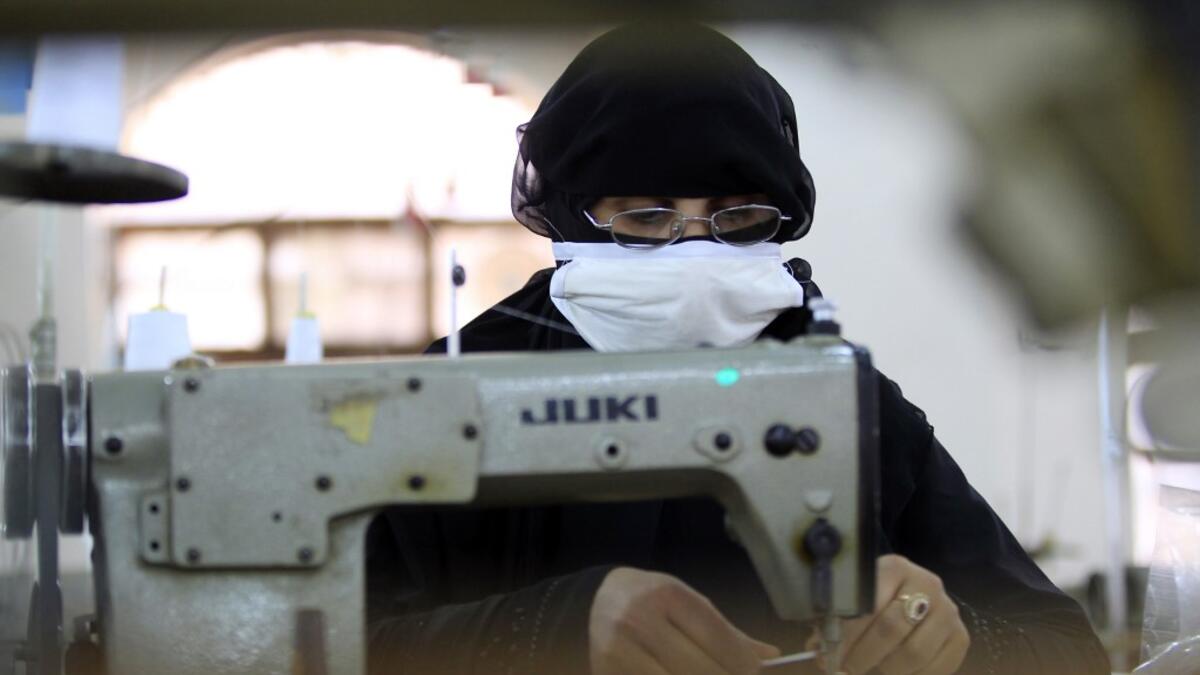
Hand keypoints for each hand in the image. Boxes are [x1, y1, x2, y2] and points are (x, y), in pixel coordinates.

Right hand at [589, 567, 780, 673]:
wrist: (594, 602)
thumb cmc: (651, 602)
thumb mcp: (686, 603)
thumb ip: (726, 633)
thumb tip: (770, 656)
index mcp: (666, 595)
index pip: (715, 636)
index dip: (742, 662)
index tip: (755, 673)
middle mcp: (640, 620)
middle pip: (699, 669)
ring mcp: (619, 650)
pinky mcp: (607, 671)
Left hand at [837, 554, 968, 674]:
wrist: (914, 598)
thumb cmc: (877, 601)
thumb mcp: (857, 602)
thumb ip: (837, 624)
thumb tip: (823, 656)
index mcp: (895, 568)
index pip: (868, 605)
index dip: (847, 637)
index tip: (831, 657)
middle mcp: (927, 584)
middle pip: (891, 630)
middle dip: (863, 656)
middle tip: (848, 669)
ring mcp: (948, 611)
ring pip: (913, 653)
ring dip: (887, 669)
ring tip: (874, 667)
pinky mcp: (961, 636)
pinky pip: (935, 669)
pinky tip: (897, 670)